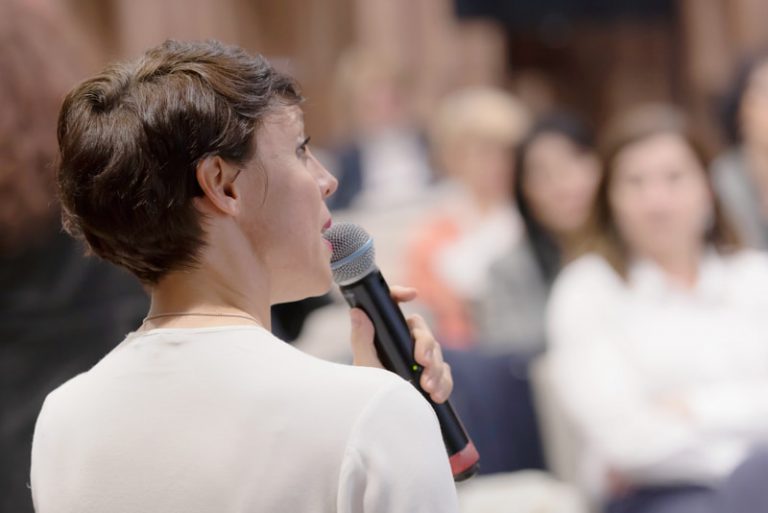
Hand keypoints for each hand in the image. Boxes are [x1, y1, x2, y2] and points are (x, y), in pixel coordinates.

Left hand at [349, 285, 452, 403]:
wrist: (381, 422)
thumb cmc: (369, 393)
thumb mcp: (364, 366)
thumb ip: (362, 340)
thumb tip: (357, 312)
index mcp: (388, 335)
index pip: (395, 309)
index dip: (401, 295)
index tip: (412, 294)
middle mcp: (406, 344)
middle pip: (423, 332)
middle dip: (426, 346)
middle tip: (421, 362)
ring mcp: (422, 361)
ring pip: (438, 353)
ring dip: (436, 369)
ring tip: (427, 387)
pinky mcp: (434, 377)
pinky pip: (446, 374)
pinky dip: (444, 384)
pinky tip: (436, 396)